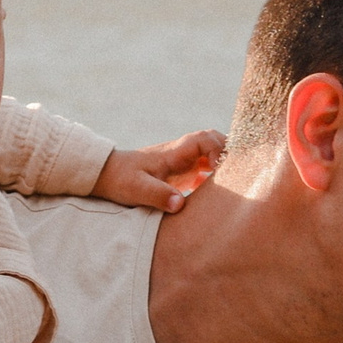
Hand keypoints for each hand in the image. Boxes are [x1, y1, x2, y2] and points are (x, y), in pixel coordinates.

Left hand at [96, 131, 225, 213]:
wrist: (106, 175)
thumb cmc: (121, 179)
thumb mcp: (137, 189)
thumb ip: (158, 195)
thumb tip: (179, 204)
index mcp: (174, 152)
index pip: (205, 139)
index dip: (218, 151)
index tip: (218, 171)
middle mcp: (182, 153)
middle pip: (214, 141)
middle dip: (229, 153)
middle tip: (236, 174)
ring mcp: (183, 161)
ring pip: (212, 153)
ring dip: (224, 164)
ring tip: (232, 183)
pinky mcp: (182, 172)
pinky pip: (206, 168)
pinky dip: (216, 176)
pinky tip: (215, 195)